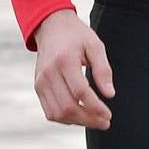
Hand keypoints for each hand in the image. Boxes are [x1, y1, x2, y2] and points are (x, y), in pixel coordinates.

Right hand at [31, 9, 114, 128]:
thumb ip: (103, 69)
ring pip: (58, 113)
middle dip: (89, 119)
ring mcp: (40, 81)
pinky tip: (80, 115)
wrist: (51, 26)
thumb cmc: (76, 36)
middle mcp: (48, 73)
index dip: (96, 107)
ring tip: (95, 120)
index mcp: (64, 60)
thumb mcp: (95, 45)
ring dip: (78, 122)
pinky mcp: (38, 87)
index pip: (80, 92)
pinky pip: (50, 112)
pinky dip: (66, 119)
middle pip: (68, 106)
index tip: (109, 114)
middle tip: (105, 122)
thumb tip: (110, 94)